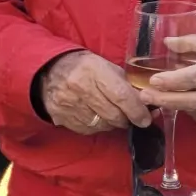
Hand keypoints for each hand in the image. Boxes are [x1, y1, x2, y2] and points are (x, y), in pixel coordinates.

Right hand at [37, 50, 151, 134]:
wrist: (49, 70)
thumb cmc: (84, 67)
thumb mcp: (106, 66)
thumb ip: (125, 84)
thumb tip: (146, 104)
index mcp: (93, 70)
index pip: (121, 96)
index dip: (137, 111)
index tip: (145, 119)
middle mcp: (79, 87)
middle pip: (113, 115)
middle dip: (126, 119)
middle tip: (131, 117)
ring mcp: (68, 104)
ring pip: (101, 125)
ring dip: (111, 123)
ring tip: (112, 114)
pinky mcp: (61, 116)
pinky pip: (88, 129)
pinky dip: (96, 126)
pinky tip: (96, 116)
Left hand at [142, 35, 195, 132]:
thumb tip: (167, 42)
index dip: (176, 80)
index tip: (155, 80)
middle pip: (191, 101)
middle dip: (164, 99)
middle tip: (144, 95)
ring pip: (192, 109)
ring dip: (176, 102)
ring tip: (167, 91)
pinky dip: (190, 108)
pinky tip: (191, 98)